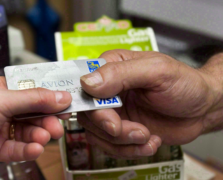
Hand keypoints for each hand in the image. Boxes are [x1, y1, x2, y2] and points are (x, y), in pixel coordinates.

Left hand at [0, 76, 71, 178]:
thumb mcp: (1, 100)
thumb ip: (34, 99)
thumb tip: (61, 96)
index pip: (31, 91)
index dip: (49, 97)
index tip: (66, 103)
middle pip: (32, 113)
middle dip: (46, 119)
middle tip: (58, 125)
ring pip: (27, 132)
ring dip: (38, 135)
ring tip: (44, 138)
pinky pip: (17, 148)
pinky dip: (27, 149)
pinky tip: (34, 149)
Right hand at [78, 50, 222, 158]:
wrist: (202, 109)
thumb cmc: (184, 84)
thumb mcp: (156, 71)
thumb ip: (121, 73)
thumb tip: (87, 83)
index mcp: (110, 68)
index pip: (83, 86)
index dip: (89, 105)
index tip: (109, 118)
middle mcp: (107, 91)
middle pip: (88, 114)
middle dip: (111, 128)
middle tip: (137, 130)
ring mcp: (113, 112)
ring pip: (96, 134)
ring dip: (123, 142)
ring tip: (147, 135)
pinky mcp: (121, 130)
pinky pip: (110, 147)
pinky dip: (130, 151)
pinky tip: (150, 141)